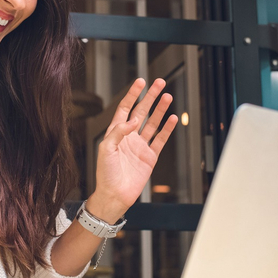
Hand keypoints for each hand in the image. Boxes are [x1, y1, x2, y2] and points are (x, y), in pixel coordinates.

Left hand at [92, 78, 177, 220]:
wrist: (114, 195)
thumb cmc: (105, 174)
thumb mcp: (106, 149)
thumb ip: (118, 132)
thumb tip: (133, 120)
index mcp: (115, 133)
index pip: (125, 108)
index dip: (132, 95)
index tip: (140, 82)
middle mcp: (129, 137)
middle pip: (141, 111)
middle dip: (150, 97)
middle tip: (159, 83)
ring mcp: (140, 146)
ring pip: (153, 123)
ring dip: (160, 109)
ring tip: (168, 96)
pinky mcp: (150, 157)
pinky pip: (160, 139)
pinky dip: (167, 129)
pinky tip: (172, 118)